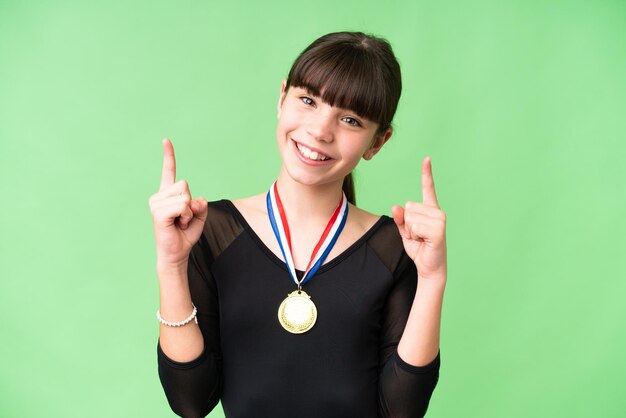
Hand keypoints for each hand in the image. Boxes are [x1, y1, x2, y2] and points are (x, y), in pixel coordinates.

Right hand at [148, 138, 208, 267]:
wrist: (176, 253)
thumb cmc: (185, 234)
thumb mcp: (199, 216)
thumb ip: (201, 204)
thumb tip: (195, 199)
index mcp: (167, 194)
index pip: (169, 171)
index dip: (168, 156)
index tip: (166, 140)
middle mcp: (159, 196)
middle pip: (185, 185)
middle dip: (191, 203)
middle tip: (184, 218)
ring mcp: (156, 203)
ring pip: (185, 196)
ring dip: (189, 212)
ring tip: (180, 222)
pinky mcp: (158, 212)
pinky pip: (182, 206)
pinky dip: (186, 216)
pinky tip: (178, 224)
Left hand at [392, 157, 446, 280]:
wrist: (429, 267)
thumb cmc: (419, 248)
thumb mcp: (405, 232)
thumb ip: (400, 219)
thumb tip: (396, 207)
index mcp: (430, 209)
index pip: (427, 188)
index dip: (427, 173)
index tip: (427, 159)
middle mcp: (437, 211)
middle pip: (408, 207)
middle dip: (407, 224)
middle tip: (418, 235)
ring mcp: (439, 220)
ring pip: (410, 217)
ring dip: (410, 231)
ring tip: (421, 239)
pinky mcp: (438, 230)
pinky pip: (414, 226)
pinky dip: (414, 236)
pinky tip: (424, 241)